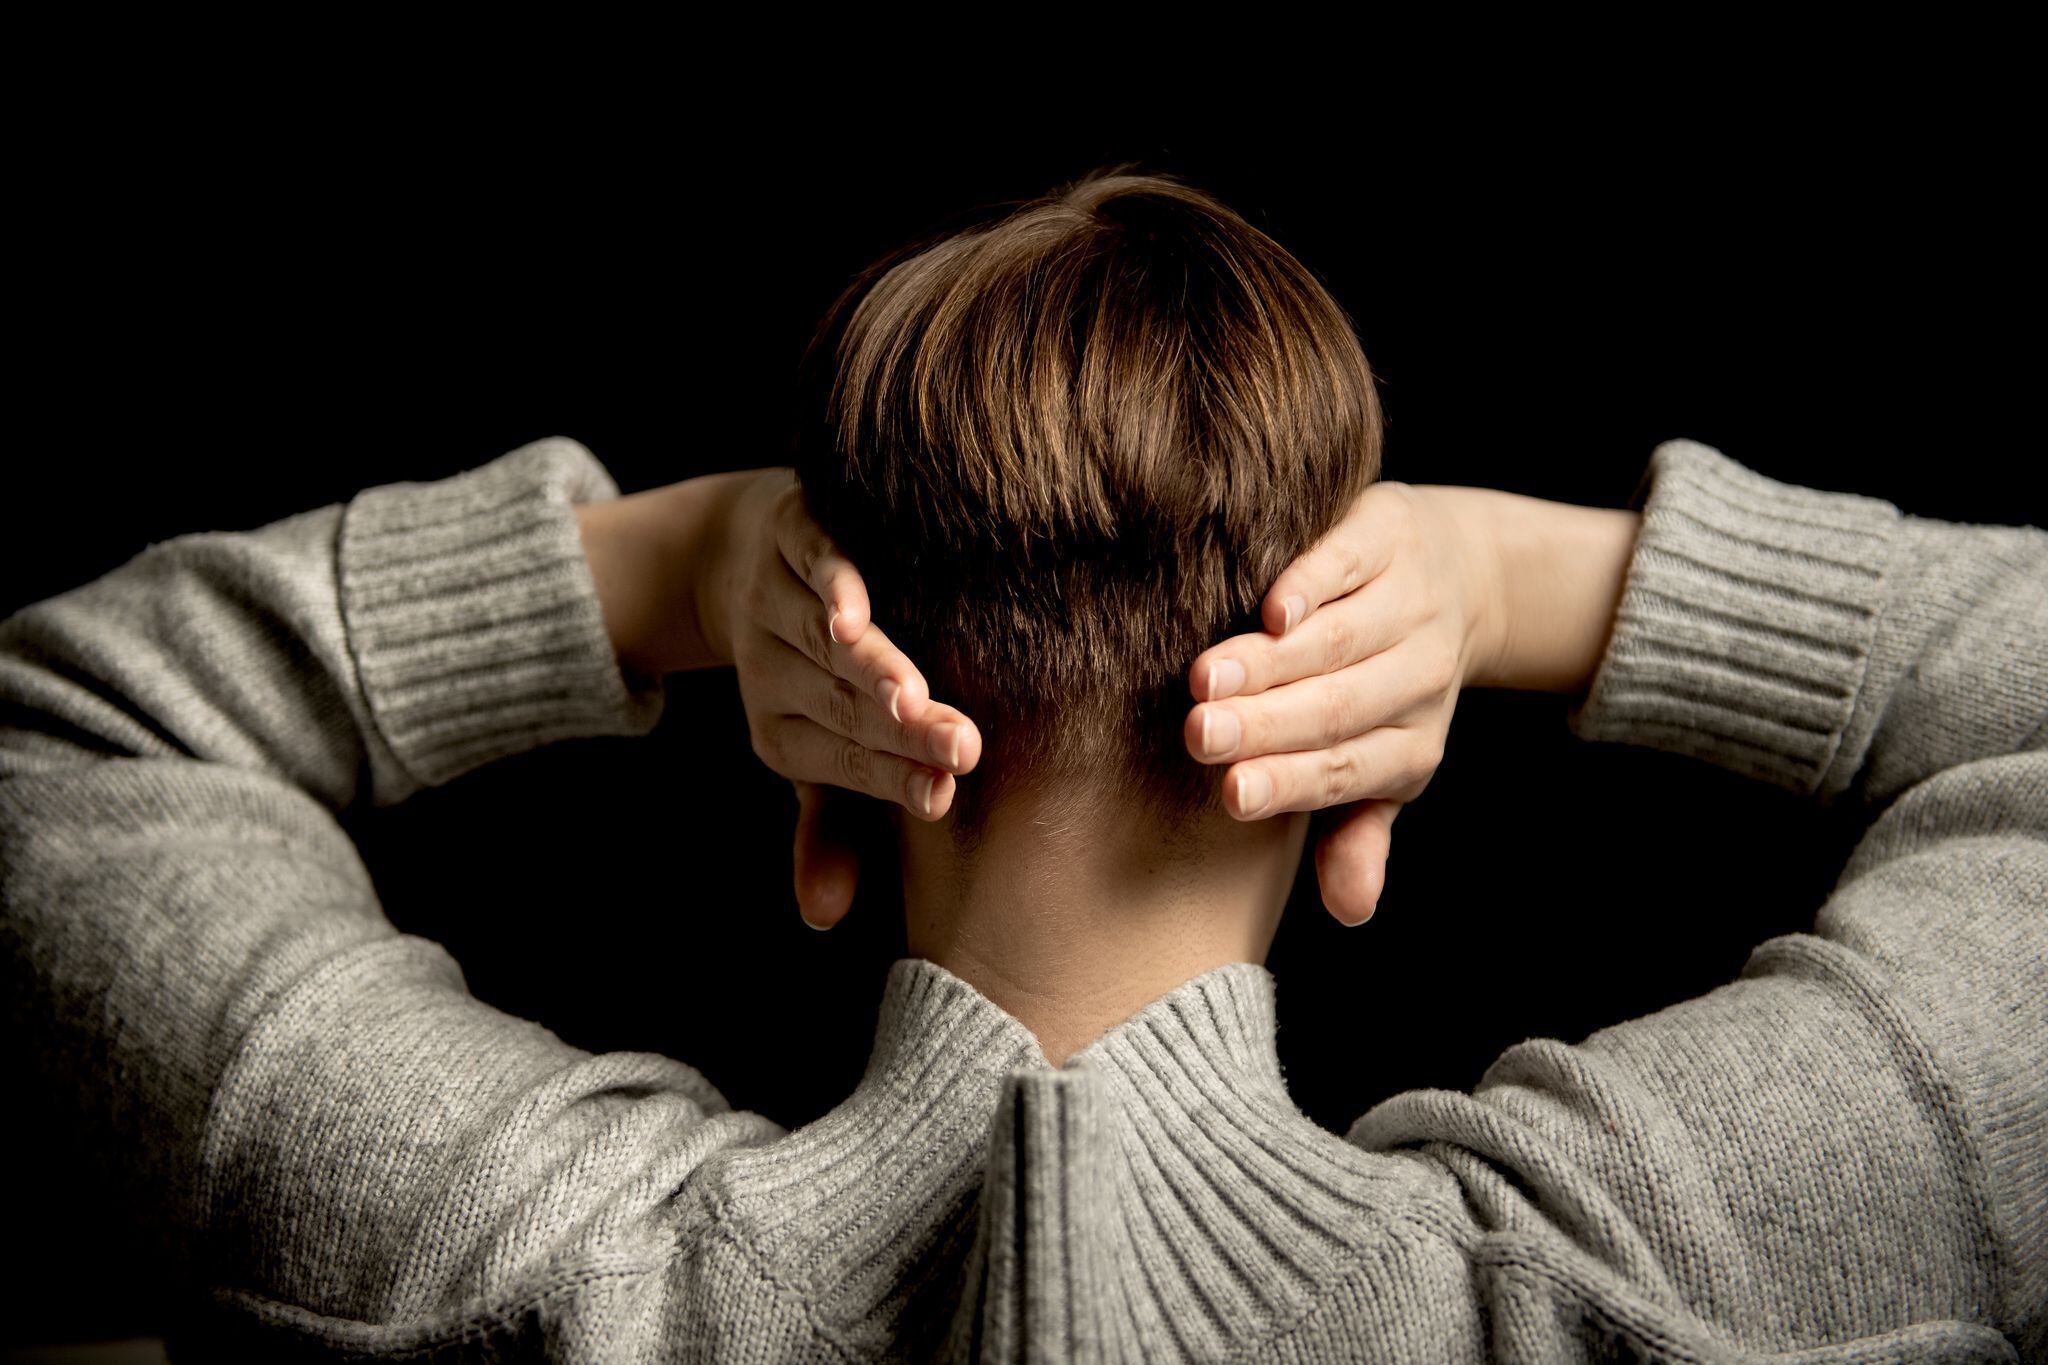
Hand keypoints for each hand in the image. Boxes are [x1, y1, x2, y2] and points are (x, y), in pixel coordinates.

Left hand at [579, 468, 981, 929]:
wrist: (730, 554)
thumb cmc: (807, 669)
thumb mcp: (814, 748)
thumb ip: (831, 827)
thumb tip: (821, 920)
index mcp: (784, 732)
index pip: (849, 762)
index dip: (894, 778)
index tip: (945, 796)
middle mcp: (775, 672)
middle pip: (846, 708)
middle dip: (903, 732)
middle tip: (962, 750)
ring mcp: (779, 601)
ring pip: (827, 645)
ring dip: (869, 670)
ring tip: (911, 699)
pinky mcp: (790, 536)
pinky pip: (811, 563)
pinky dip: (831, 588)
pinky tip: (851, 616)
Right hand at [1183, 482, 1504, 926]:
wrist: (1462, 574)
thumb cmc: (1389, 684)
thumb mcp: (1383, 763)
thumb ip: (1355, 831)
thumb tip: (1351, 913)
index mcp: (1412, 744)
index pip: (1346, 771)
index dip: (1291, 783)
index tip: (1232, 794)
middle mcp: (1420, 676)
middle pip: (1339, 706)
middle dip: (1269, 724)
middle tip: (1202, 736)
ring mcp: (1408, 602)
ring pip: (1337, 641)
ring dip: (1273, 662)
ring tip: (1206, 678)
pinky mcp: (1388, 537)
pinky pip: (1348, 565)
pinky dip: (1314, 588)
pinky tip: (1272, 610)